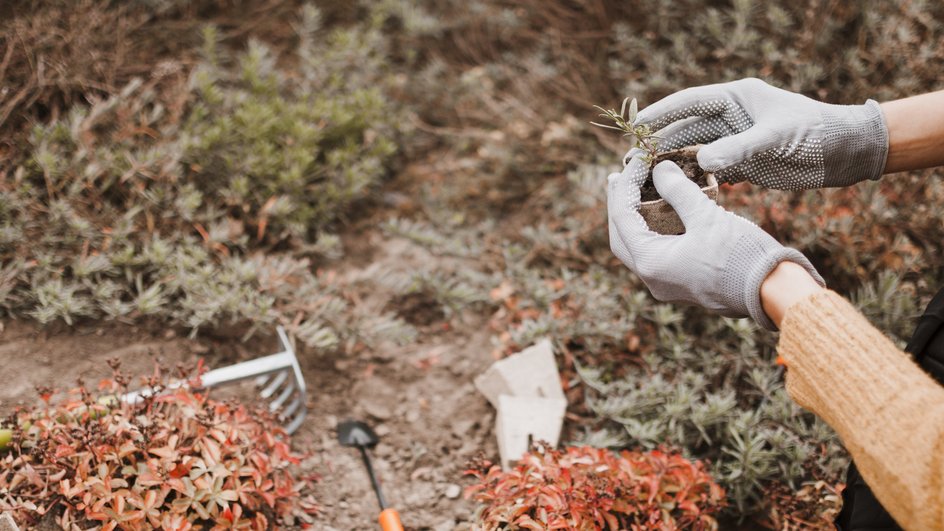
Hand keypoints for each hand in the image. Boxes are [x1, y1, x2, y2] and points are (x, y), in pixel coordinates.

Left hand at [607, 156, 823, 329]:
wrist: (772, 291)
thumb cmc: (741, 254)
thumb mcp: (707, 216)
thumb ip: (678, 190)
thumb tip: (660, 169)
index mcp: (651, 263)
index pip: (622, 217)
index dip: (626, 184)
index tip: (638, 160)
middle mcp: (652, 278)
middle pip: (621, 235)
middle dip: (619, 204)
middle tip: (620, 177)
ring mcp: (666, 284)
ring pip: (638, 246)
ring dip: (635, 218)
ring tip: (637, 191)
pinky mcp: (682, 283)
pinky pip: (657, 253)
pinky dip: (653, 230)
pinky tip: (660, 212)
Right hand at [628, 78, 887, 189]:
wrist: (845, 153)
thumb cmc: (815, 133)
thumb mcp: (776, 138)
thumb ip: (739, 148)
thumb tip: (701, 161)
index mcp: (736, 98)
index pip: (690, 102)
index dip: (661, 113)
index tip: (637, 125)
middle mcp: (730, 118)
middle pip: (685, 130)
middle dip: (658, 145)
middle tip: (632, 162)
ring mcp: (733, 142)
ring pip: (692, 154)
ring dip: (670, 166)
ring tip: (644, 181)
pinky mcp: (740, 165)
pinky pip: (707, 173)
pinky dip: (691, 182)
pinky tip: (672, 195)